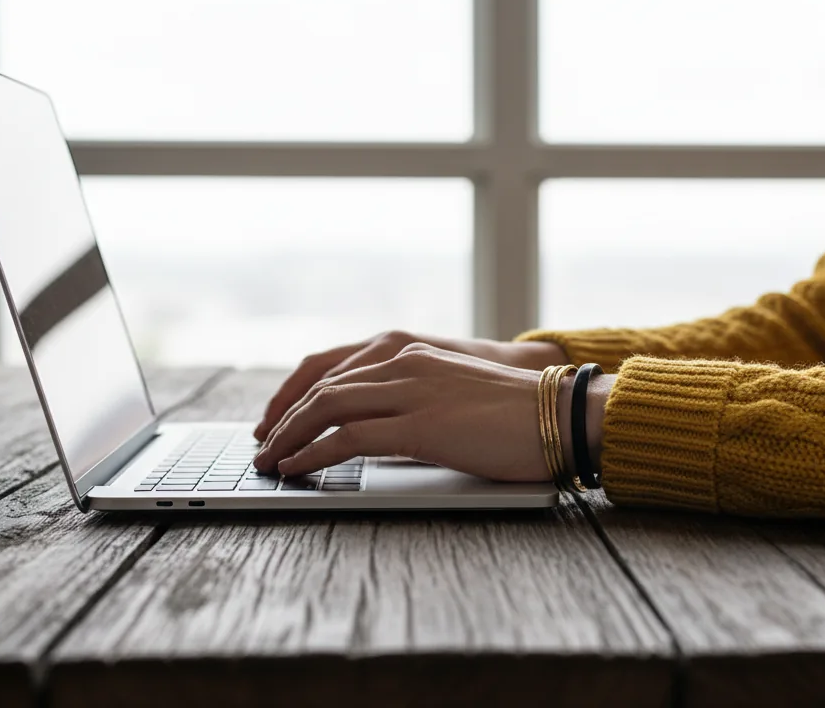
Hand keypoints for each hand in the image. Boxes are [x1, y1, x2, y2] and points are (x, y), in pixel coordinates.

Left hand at [253, 331, 565, 440]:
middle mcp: (405, 363)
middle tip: (262, 447)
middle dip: (283, 419)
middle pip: (321, 386)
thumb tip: (383, 430)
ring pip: (326, 408)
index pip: (332, 367)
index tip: (275, 421)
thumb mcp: (456, 395)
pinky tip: (298, 469)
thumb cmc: (519, 413)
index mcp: (412, 353)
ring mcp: (411, 391)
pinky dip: (313, 455)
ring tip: (270, 463)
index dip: (295, 395)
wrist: (562, 413)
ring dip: (289, 438)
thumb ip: (417, 399)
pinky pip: (347, 438)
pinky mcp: (419, 425)